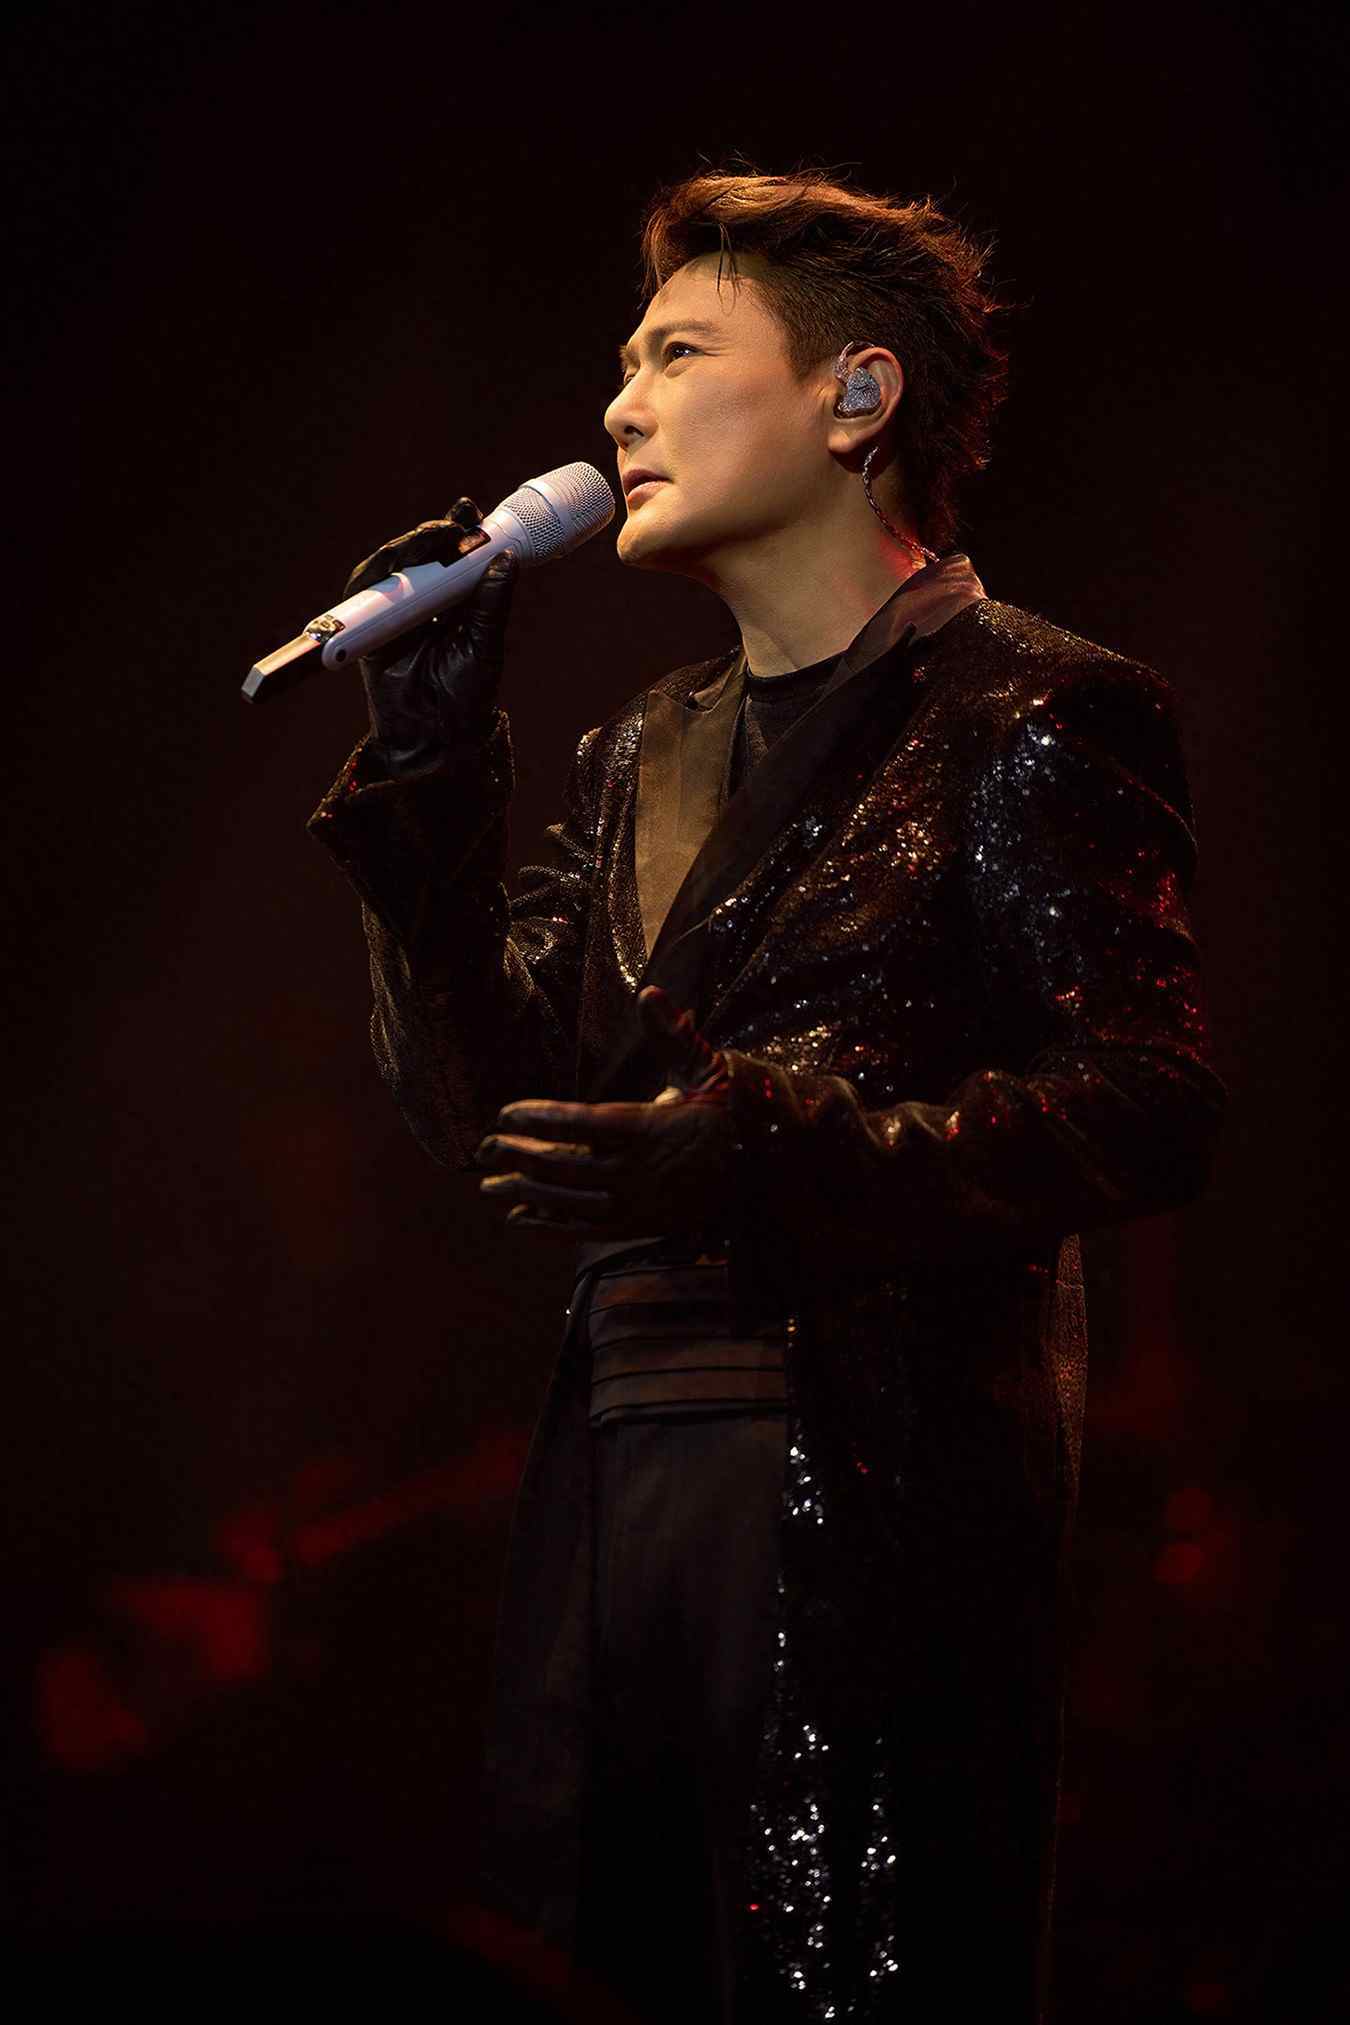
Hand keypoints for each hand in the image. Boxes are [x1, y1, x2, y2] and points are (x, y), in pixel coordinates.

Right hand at [343, 496, 518, 767]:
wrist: (434, 737)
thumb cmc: (465, 698)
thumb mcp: (486, 645)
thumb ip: (492, 604)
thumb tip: (507, 560)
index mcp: (456, 606)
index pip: (456, 559)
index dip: (460, 532)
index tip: (469, 510)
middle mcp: (425, 604)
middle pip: (423, 556)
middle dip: (435, 534)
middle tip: (455, 525)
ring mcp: (394, 613)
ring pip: (394, 566)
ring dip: (410, 547)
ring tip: (432, 540)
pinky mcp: (367, 627)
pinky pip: (364, 591)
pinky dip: (376, 572)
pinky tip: (395, 560)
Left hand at [475, 988, 737, 1239]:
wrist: (767, 1168)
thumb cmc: (730, 1109)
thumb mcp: (706, 1066)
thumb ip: (672, 1034)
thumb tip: (649, 993)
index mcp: (652, 1127)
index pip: (582, 1123)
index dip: (539, 1118)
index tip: (505, 1114)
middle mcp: (641, 1171)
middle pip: (567, 1165)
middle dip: (519, 1157)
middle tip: (482, 1148)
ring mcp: (641, 1204)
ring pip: (571, 1202)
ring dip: (525, 1194)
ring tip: (488, 1185)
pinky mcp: (643, 1226)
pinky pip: (587, 1231)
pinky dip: (551, 1228)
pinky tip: (519, 1219)